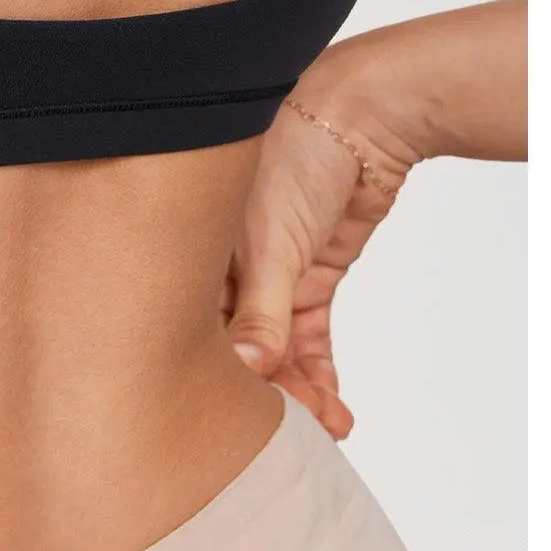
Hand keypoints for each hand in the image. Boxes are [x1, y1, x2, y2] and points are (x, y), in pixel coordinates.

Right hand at [222, 62, 415, 440]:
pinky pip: (305, 334)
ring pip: (272, 347)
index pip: (191, 326)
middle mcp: (219, 262)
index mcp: (190, 246)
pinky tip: (332, 405)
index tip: (234, 419)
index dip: (215, 376)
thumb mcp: (268, 241)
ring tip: (327, 427)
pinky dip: (318, 370)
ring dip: (297, 388)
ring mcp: (266, 269)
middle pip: (233, 345)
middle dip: (262, 393)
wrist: (360, 116)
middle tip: (296, 434)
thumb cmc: (293, 152)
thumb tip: (248, 371)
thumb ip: (258, 311)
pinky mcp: (305, 272)